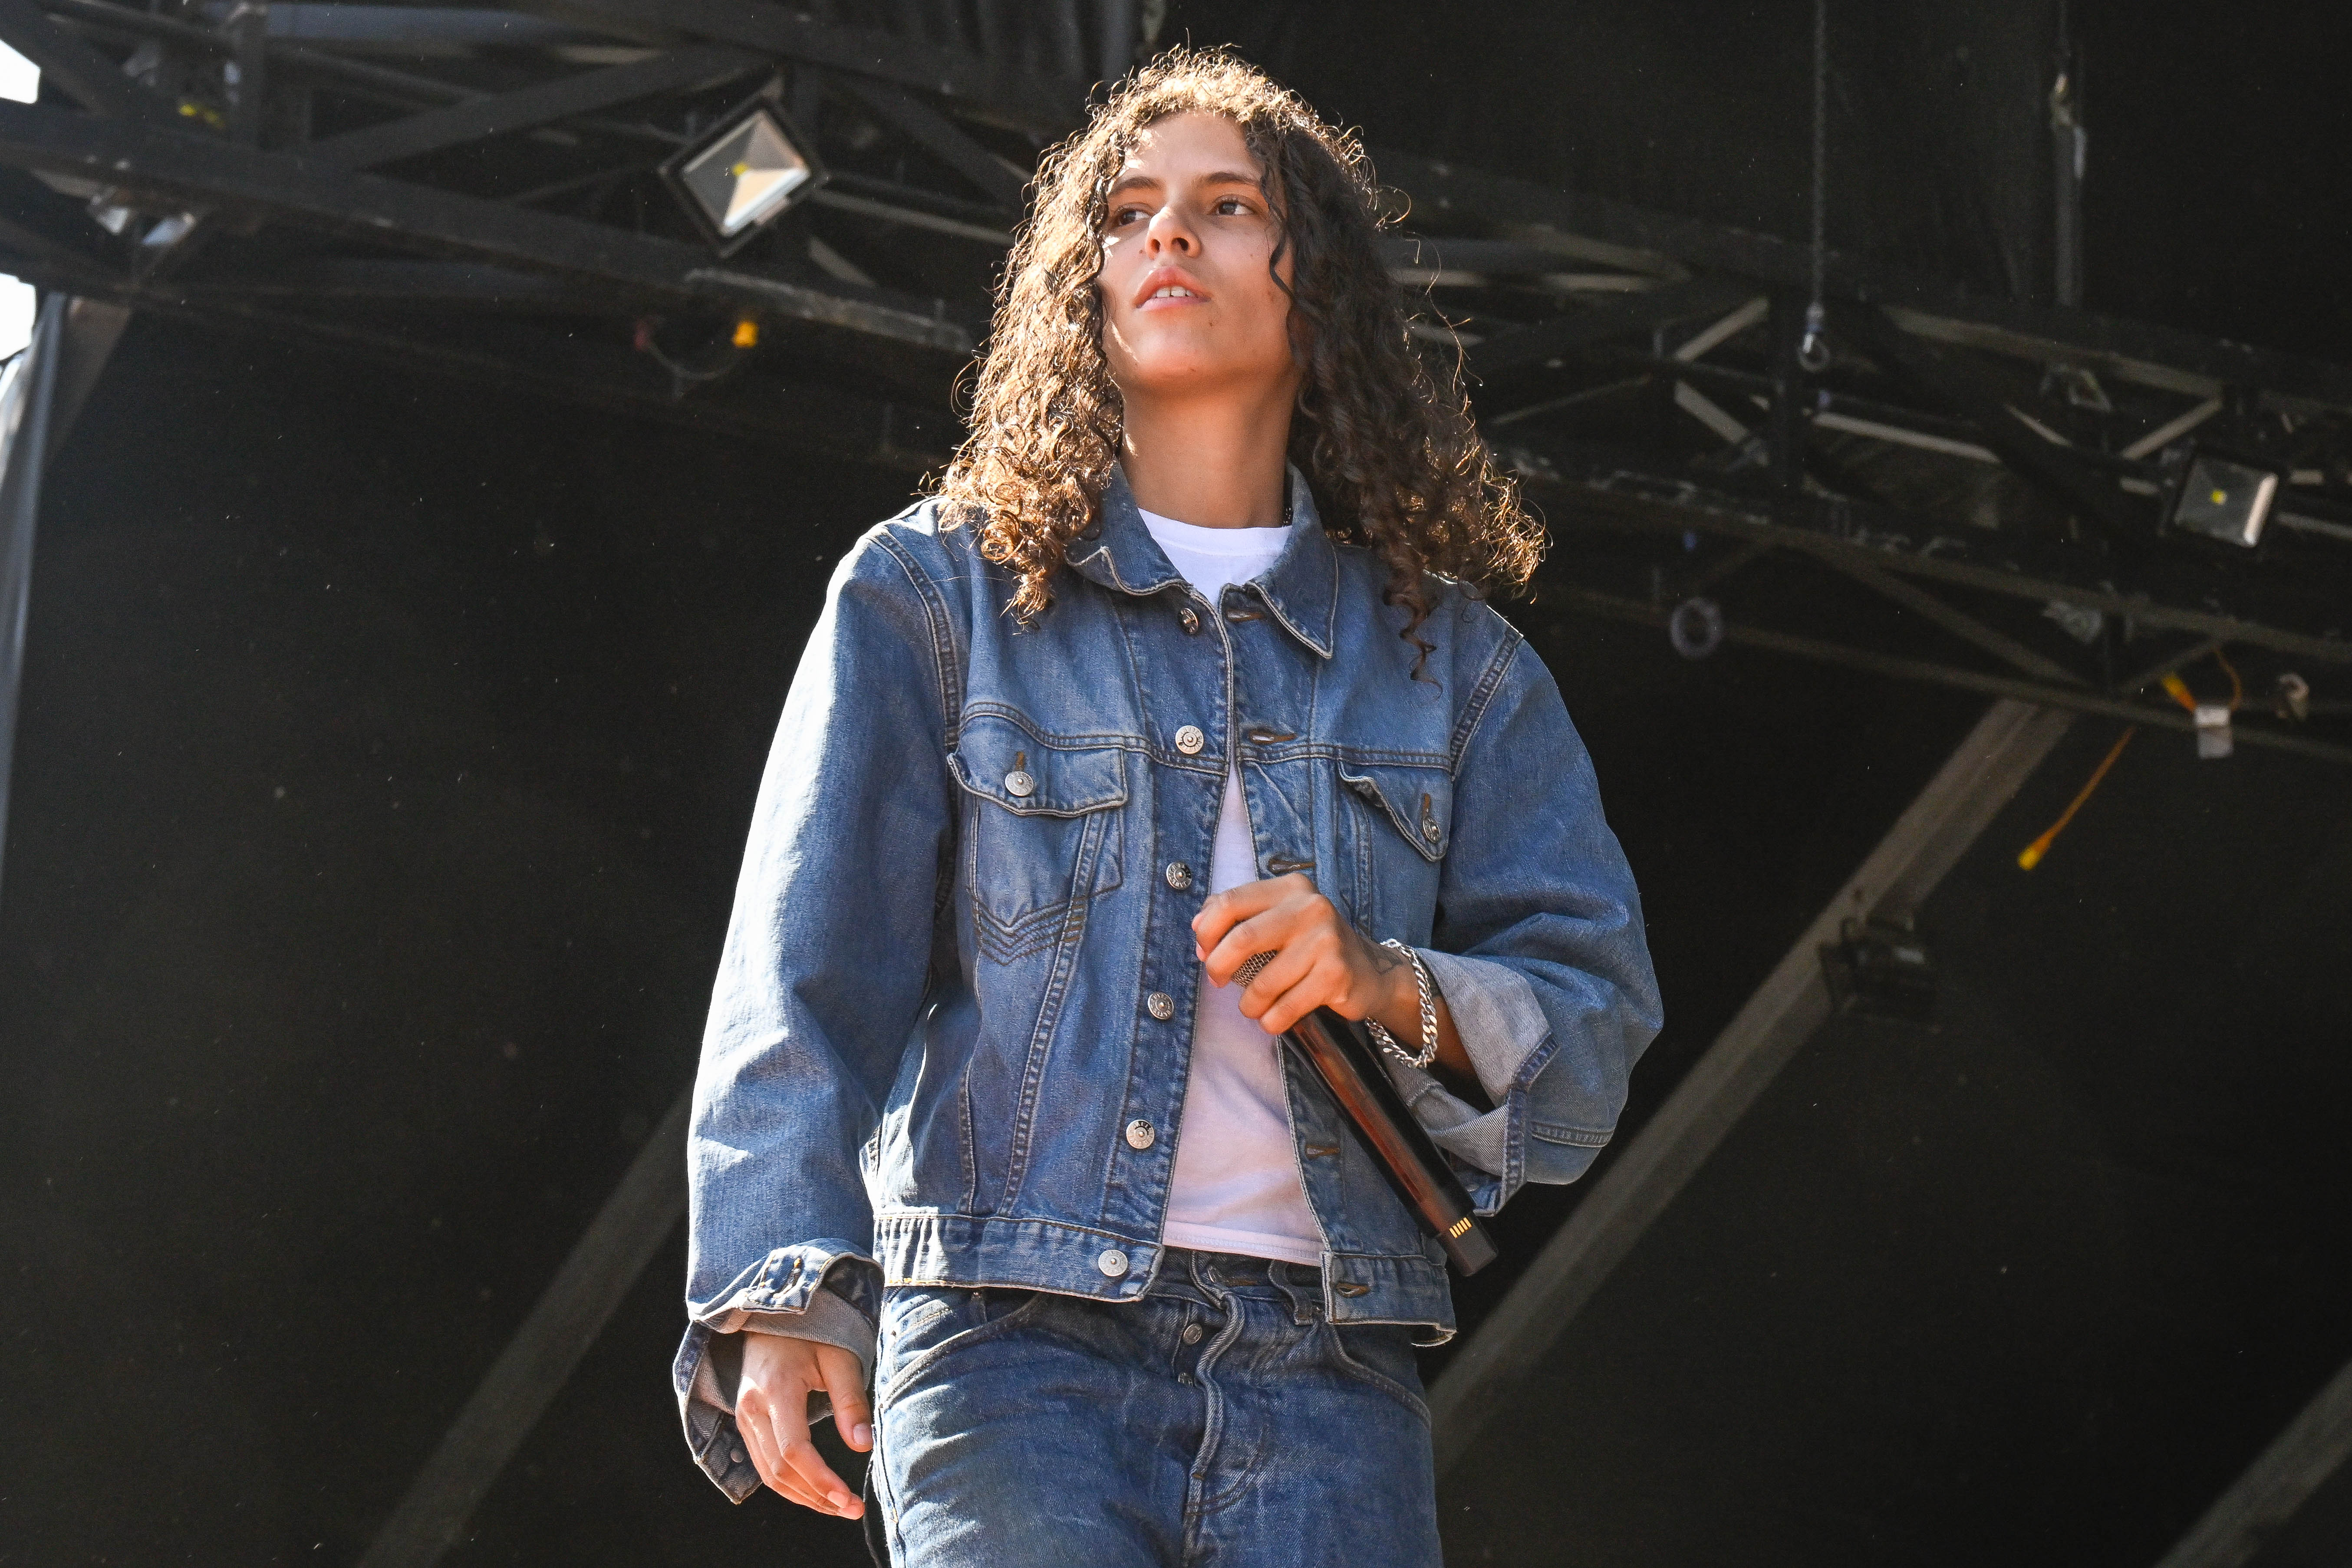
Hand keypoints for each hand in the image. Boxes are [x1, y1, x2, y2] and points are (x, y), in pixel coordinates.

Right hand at [734, 1331, 871, 1518]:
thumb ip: (851, 1400)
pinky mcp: (745, 1422)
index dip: (821, 1481)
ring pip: (768, 1474)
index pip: (794, 1451)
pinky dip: (788, 1484)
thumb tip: (864, 1445)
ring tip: (837, 1506)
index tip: (848, 1499)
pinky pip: (762, 1464)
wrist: (773, 1312)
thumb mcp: (840, 1357)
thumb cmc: (813, 1331)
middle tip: (851, 1509)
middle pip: (779, 1471)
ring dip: (802, 1496)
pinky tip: (814, 1490)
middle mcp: (752, 1408)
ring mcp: (744, 1416)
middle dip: (816, 1497)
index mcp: (776, 1389)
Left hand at [1190, 873, 1468, 1078]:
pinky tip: (1274, 1018)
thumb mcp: (1278, 918)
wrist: (1370, 972)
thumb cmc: (1309, 946)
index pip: (1230, 901)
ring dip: (1248, 1004)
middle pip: (1243, 938)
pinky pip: (1285, 1009)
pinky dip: (1270, 1021)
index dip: (1206, 931)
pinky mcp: (1336, 976)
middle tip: (1217, 980)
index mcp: (1291, 888)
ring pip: (1262, 983)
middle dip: (1219, 966)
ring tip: (1253, 1007)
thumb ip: (1237, 914)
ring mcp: (1327, 941)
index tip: (1203, 952)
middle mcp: (1312, 907)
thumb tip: (1197, 927)